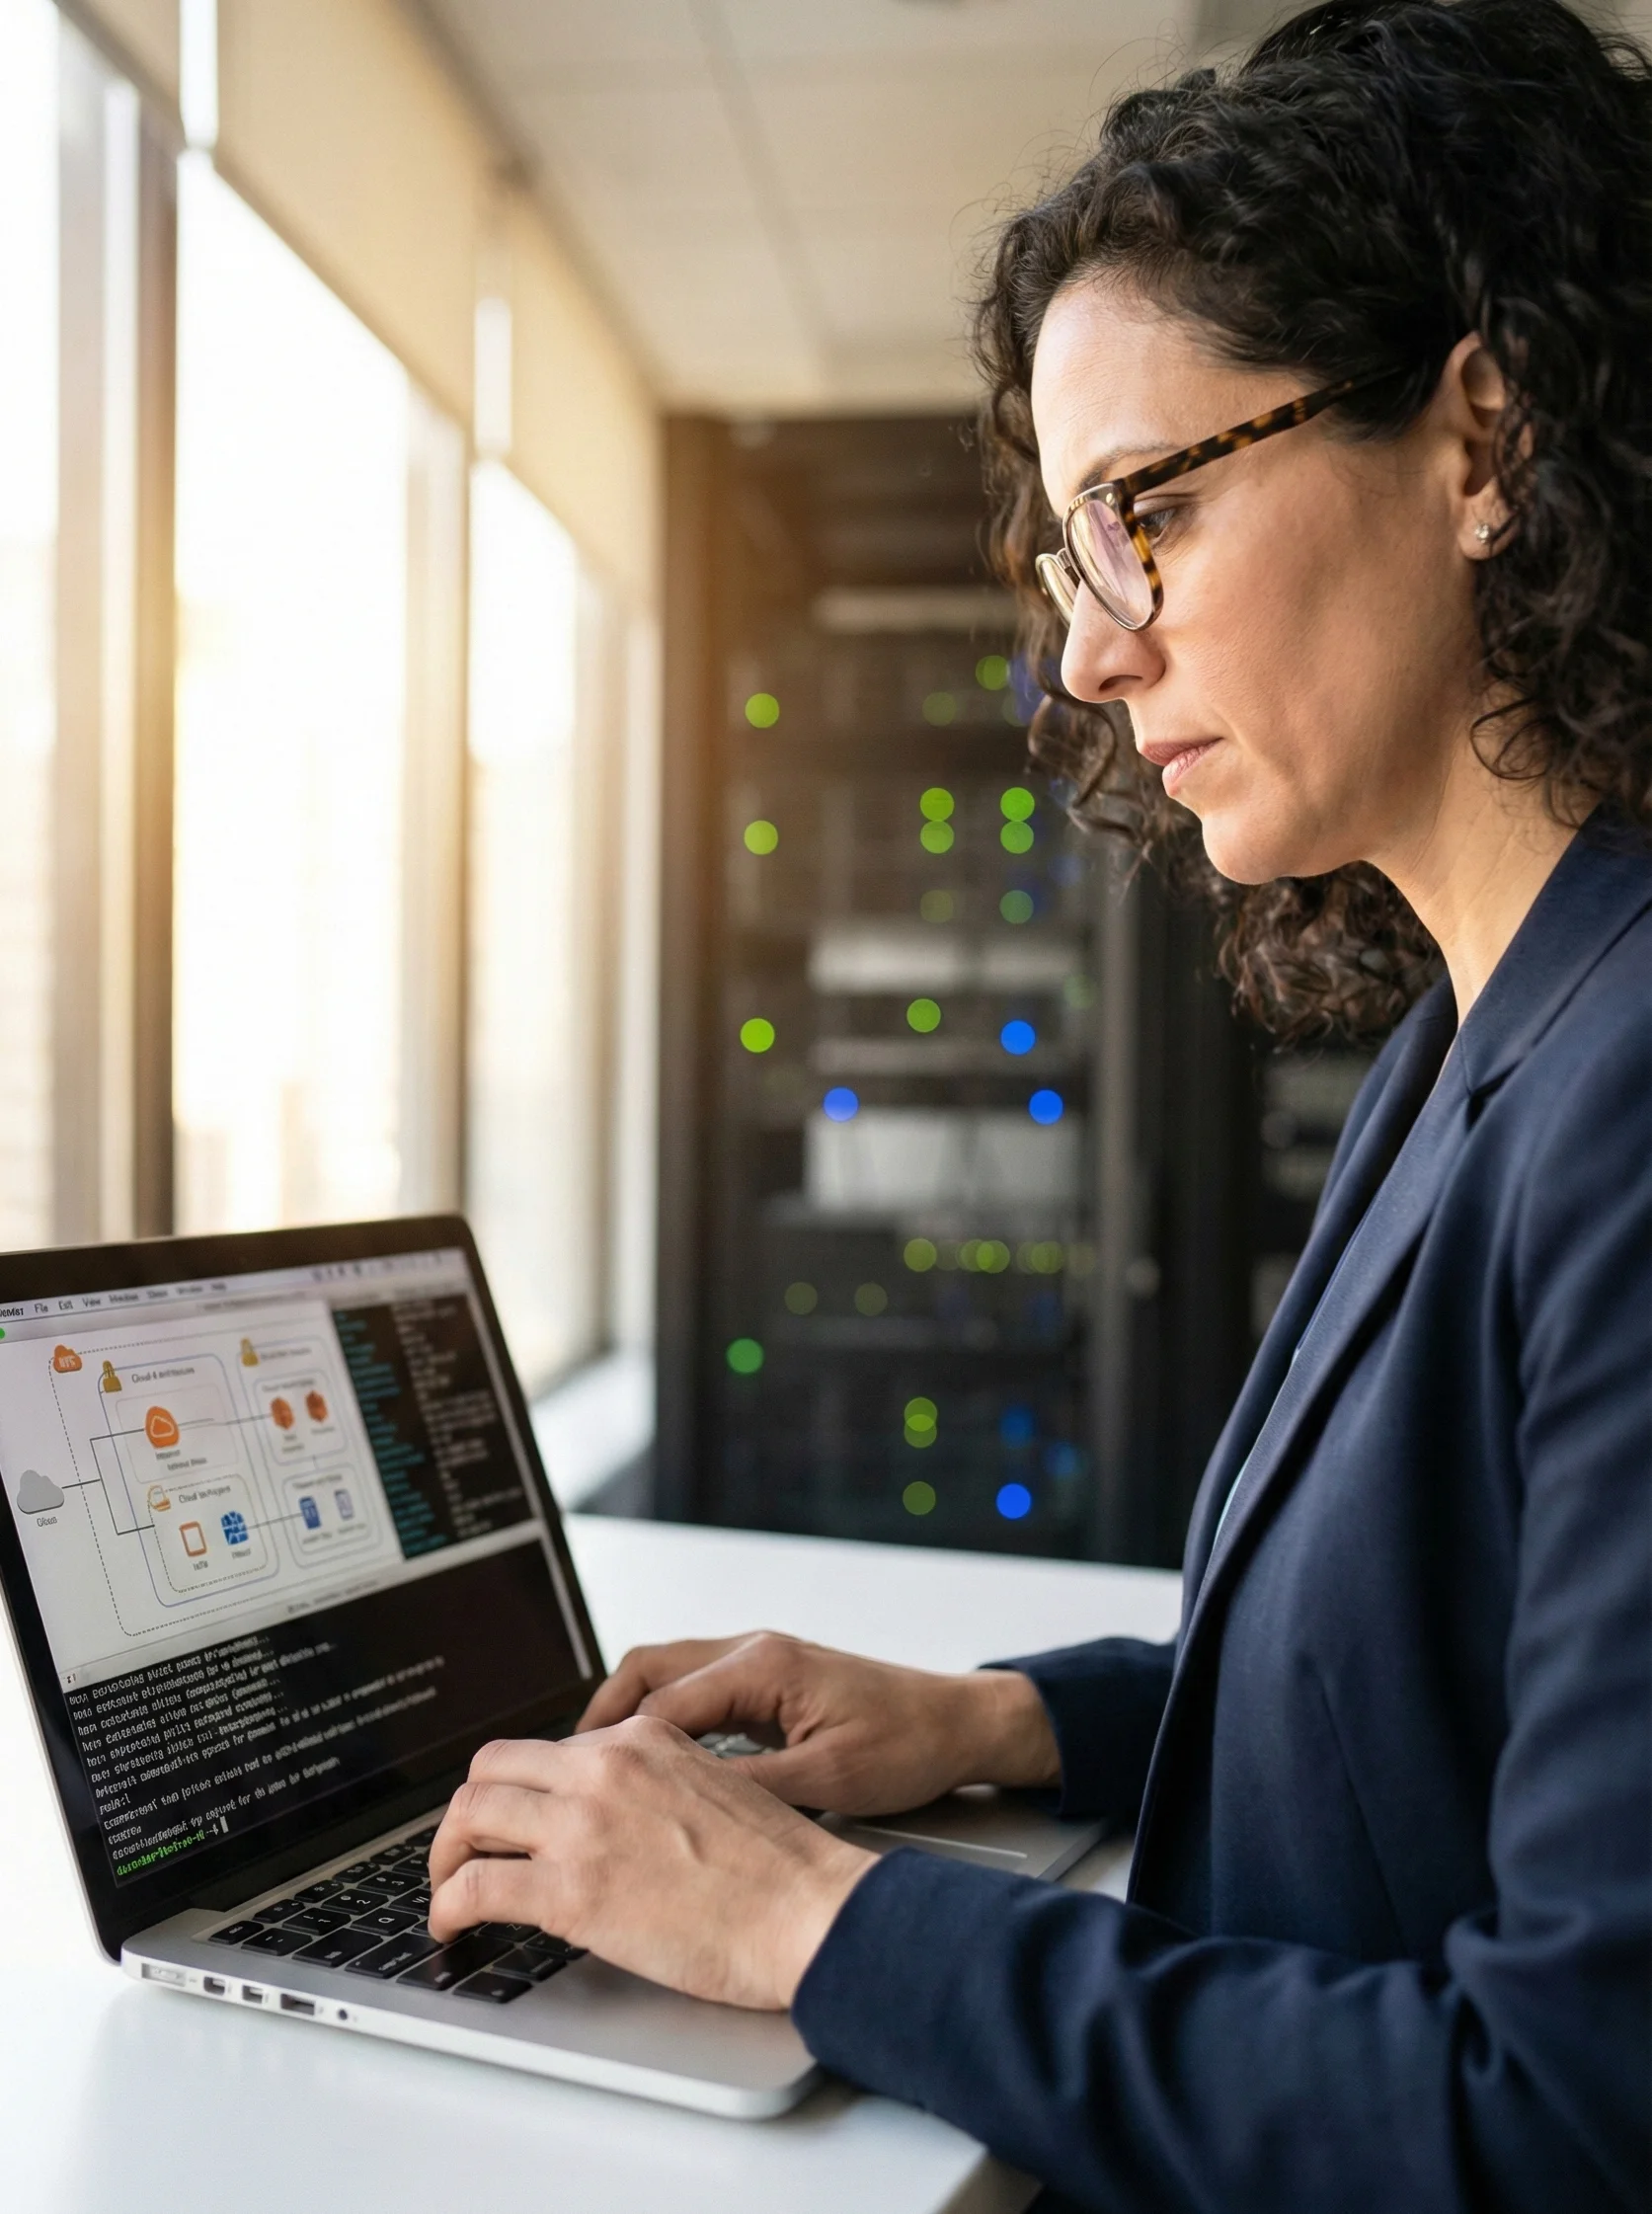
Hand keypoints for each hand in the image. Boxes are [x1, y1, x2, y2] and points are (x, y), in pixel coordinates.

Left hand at [427, 1719, 873, 2009]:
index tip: (511, 1823)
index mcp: (643, 1739)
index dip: (518, 1791)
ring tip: (446, 1892)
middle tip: (463, 1852)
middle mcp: (605, 1768)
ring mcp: (583, 1826)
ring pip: (469, 1817)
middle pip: (492, 1769)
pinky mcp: (571, 1891)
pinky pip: (475, 1888)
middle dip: (466, 1814)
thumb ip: (656, 1786)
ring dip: (445, 1857)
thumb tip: (616, 1820)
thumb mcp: (714, 1788)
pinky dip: (447, 1907)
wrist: (808, 1911)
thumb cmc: (781, 1870)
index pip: (549, 1749)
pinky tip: (451, 1926)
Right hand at [577, 1633, 1059, 1816]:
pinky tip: (648, 1764)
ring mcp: (758, 1663)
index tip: (573, 1787)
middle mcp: (752, 1652)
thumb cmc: (909, 1744)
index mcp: (761, 1667)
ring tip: (590, 1770)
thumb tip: (683, 1810)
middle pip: (646, 1672)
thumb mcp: (830, 1779)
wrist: (962, 1723)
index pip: (660, 1704)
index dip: (610, 1749)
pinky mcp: (768, 1683)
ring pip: (664, 1676)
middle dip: (598, 1721)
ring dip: (625, 1717)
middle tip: (560, 1771)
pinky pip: (693, 1692)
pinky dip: (660, 1721)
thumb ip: (753, 1791)